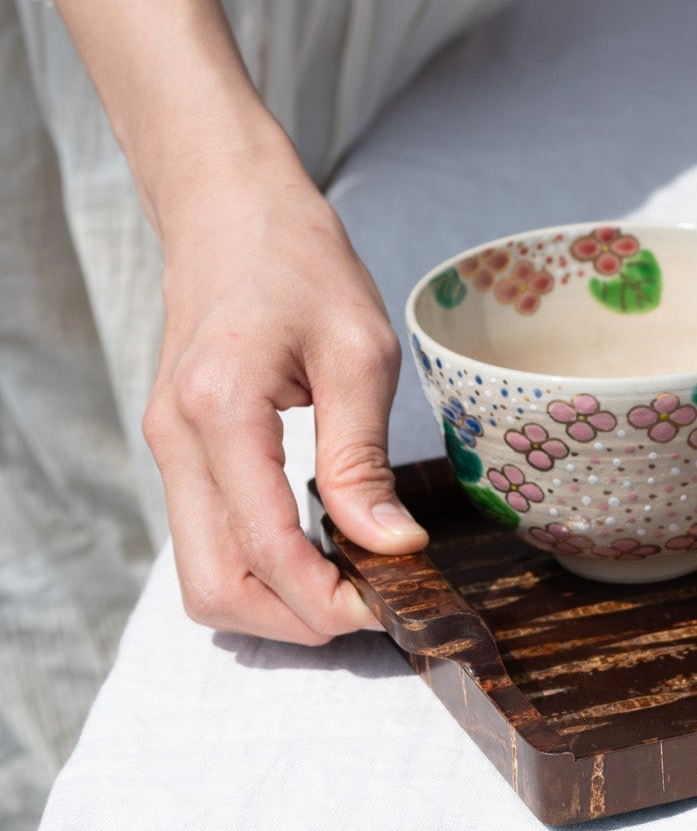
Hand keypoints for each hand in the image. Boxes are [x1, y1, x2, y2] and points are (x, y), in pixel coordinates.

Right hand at [38, 0, 427, 643]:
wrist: (231, 209)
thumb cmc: (299, 261)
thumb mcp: (358, 352)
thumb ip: (363, 458)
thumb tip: (392, 546)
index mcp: (220, 413)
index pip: (266, 548)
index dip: (330, 598)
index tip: (393, 606)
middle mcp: (178, 441)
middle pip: (217, 587)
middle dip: (298, 621)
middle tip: (376, 608)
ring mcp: (170, 450)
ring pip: (205, 575)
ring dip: (277, 603)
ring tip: (356, 585)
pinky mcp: (181, 450)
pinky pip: (209, 539)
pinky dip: (262, 567)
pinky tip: (326, 549)